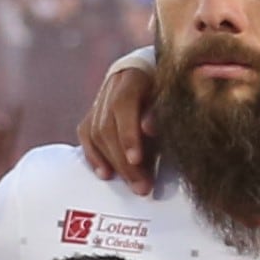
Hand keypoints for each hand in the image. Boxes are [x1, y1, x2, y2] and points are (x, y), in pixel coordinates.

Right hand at [73, 45, 159, 181]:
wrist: (159, 73)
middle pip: (108, 125)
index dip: (127, 133)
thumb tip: (149, 130)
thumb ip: (161, 112)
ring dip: (112, 162)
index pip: (123, 104)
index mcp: (133, 76)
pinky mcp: (93, 112)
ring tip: (132, 184)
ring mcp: (100, 98)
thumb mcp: (172, 97)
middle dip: (123, 160)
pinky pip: (87, 135)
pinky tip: (105, 174)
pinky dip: (94, 156)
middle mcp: (112, 85)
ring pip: (95, 133)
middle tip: (141, 187)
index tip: (136, 160)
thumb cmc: (171, 89)